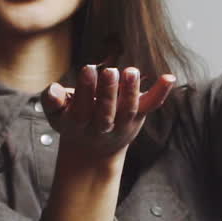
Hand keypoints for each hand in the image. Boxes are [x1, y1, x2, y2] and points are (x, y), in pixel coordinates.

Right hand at [41, 64, 177, 163]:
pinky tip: (169, 77)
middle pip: (107, 113)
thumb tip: (52, 90)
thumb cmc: (73, 123)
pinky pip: (151, 105)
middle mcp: (103, 127)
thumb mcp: (56, 114)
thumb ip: (52, 102)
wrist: (94, 151)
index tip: (88, 69)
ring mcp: (123, 123)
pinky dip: (161, 92)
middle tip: (110, 72)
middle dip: (108, 93)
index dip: (86, 90)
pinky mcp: (138, 116)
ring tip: (130, 72)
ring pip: (129, 110)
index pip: (83, 109)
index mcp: (79, 125)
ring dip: (131, 92)